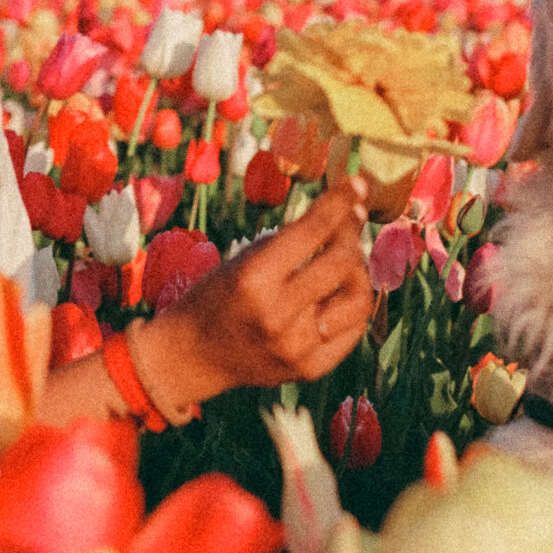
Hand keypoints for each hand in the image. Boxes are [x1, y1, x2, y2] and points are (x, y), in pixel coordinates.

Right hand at [135, 177, 373, 413]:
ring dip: (358, 272)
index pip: (311, 232)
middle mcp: (277, 315)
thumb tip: (342, 215)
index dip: (339, 203)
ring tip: (346, 260)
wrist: (194, 356)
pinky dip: (353, 304)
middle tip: (350, 222)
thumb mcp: (241, 259)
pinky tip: (343, 291)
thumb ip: (288, 242)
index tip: (358, 183)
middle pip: (341, 263)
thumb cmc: (215, 297)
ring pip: (358, 300)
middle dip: (351, 234)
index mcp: (253, 280)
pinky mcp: (309, 369)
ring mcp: (297, 347)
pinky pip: (352, 331)